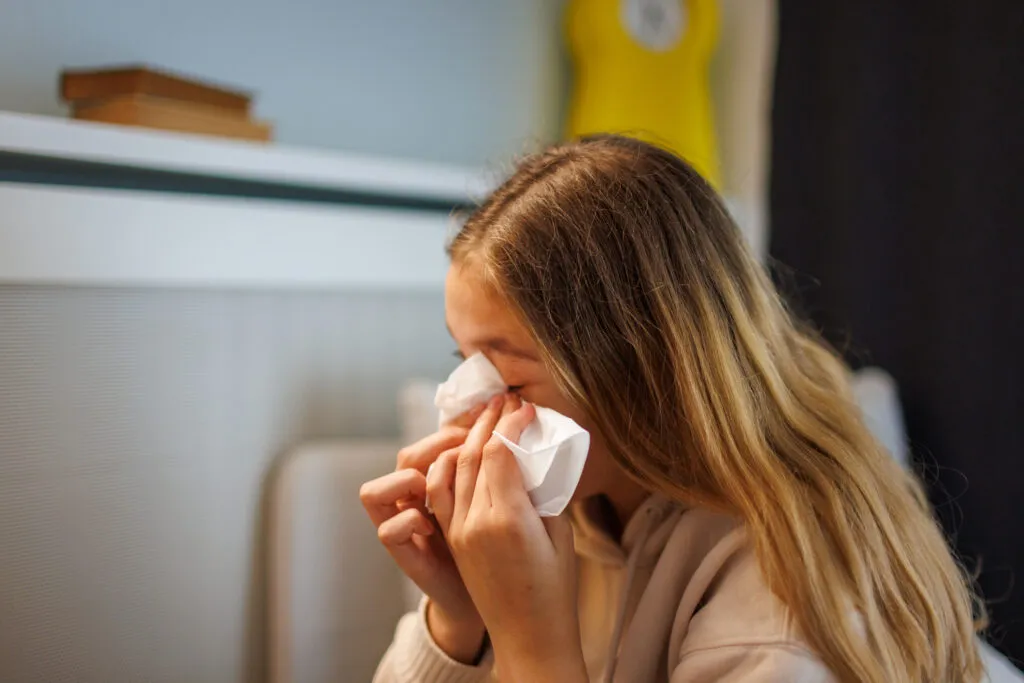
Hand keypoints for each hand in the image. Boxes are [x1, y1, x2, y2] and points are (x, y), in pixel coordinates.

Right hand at [359, 406, 486, 662]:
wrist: (492, 601)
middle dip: (437, 443)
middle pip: (407, 457)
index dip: (456, 429)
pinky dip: (409, 521)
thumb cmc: (503, 550)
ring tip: (441, 485)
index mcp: (444, 486)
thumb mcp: (506, 507)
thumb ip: (502, 477)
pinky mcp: (405, 556)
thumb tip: (522, 440)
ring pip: (375, 490)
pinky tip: (433, 526)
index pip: (435, 443)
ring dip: (408, 480)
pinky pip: (388, 530)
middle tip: (470, 446)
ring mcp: (406, 530)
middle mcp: (417, 504)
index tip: (488, 426)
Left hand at [428, 394, 586, 681]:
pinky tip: (462, 451)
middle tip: (505, 399)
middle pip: (472, 454)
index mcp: (507, 519)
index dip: (511, 423)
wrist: (528, 638)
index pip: (500, 452)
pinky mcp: (453, 540)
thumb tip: (533, 460)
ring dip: (465, 438)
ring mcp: (459, 531)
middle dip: (488, 421)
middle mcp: (475, 521)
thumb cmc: (555, 591)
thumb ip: (543, 494)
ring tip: (484, 417)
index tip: (526, 407)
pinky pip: (442, 492)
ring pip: (452, 469)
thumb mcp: (560, 535)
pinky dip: (450, 464)